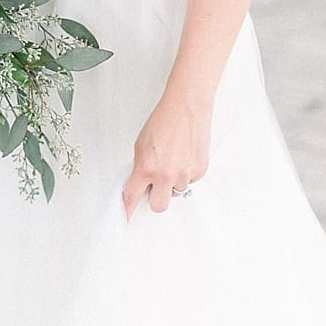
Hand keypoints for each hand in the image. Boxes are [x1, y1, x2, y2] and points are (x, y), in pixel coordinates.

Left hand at [122, 90, 211, 220]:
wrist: (187, 107)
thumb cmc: (165, 120)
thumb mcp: (141, 145)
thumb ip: (140, 167)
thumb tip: (140, 183)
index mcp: (146, 167)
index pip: (132, 197)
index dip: (128, 210)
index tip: (125, 218)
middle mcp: (165, 175)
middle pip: (158, 206)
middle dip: (156, 197)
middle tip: (156, 185)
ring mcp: (184, 174)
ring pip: (176, 191)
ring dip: (174, 181)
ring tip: (174, 158)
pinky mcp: (199, 171)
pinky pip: (190, 181)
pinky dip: (187, 172)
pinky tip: (185, 155)